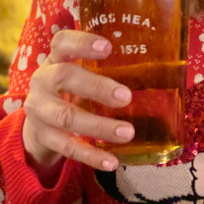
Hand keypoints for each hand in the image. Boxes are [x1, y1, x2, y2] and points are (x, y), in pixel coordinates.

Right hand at [22, 29, 133, 173]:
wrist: (38, 123)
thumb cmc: (72, 91)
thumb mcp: (81, 74)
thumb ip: (106, 69)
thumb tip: (164, 67)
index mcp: (55, 59)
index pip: (62, 42)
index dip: (81, 42)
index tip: (107, 47)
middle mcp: (42, 81)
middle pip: (64, 76)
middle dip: (96, 86)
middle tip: (125, 96)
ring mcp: (38, 110)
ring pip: (66, 116)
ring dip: (98, 125)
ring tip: (127, 132)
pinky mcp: (43, 137)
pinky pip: (67, 147)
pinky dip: (91, 155)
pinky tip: (112, 162)